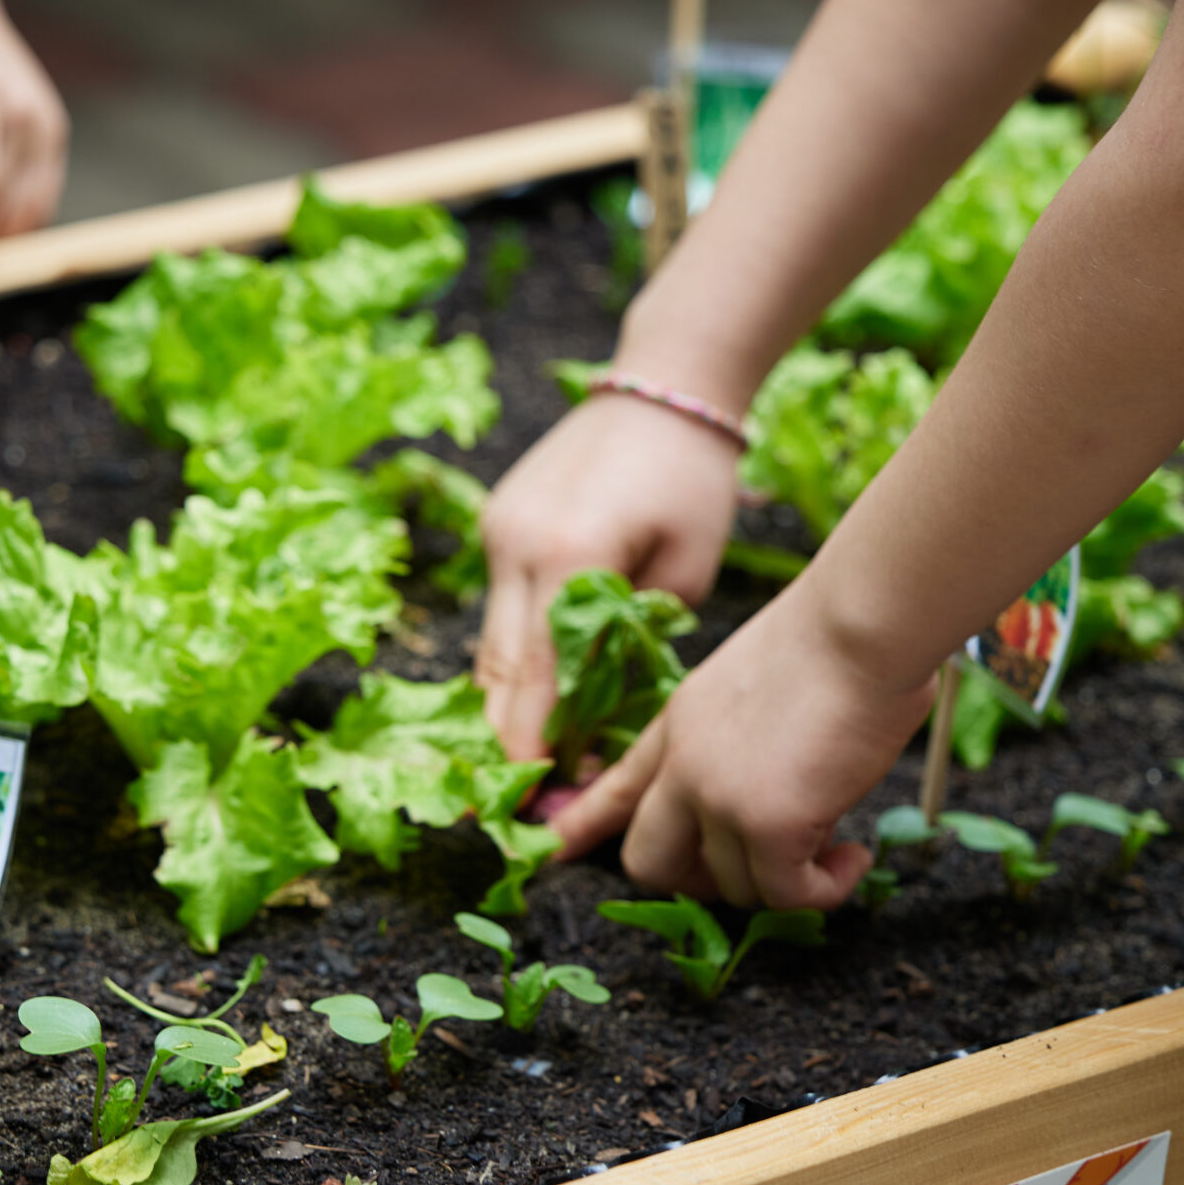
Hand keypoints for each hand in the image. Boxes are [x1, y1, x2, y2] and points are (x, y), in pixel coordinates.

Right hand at [476, 392, 739, 760]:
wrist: (663, 385)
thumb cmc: (694, 479)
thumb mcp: (687, 570)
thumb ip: (640, 642)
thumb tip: (605, 712)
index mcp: (569, 554)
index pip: (540, 676)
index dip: (536, 746)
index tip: (542, 799)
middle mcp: (516, 544)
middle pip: (500, 669)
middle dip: (511, 738)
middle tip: (531, 796)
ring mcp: (497, 531)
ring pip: (489, 644)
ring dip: (508, 703)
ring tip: (532, 760)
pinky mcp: (496, 522)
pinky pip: (498, 609)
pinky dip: (514, 656)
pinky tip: (536, 697)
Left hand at [548, 574, 934, 909]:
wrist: (861, 620)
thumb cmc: (835, 641)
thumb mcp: (752, 686)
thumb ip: (738, 741)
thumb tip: (778, 789)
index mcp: (676, 725)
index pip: (616, 787)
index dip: (584, 823)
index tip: (555, 845)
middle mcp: (683, 766)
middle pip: (650, 862)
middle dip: (701, 883)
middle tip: (764, 868)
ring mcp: (717, 798)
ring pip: (732, 887)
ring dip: (786, 882)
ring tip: (836, 847)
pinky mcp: (767, 824)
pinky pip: (787, 895)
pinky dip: (824, 890)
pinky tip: (854, 858)